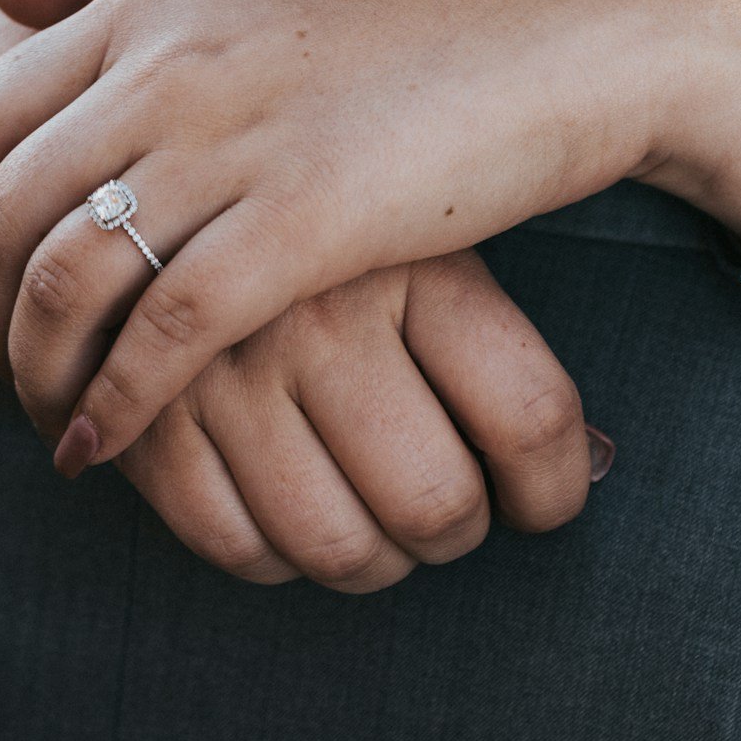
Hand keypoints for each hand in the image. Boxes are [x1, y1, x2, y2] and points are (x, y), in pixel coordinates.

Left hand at [0, 0, 740, 473]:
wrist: (568, 40)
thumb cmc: (421, 15)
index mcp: (152, 7)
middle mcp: (170, 66)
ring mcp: (235, 143)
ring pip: (65, 280)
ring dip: (32, 371)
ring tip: (49, 417)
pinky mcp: (305, 223)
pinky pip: (164, 333)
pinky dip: (115, 402)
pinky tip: (102, 444)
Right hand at [114, 248, 610, 591]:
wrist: (146, 178)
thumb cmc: (333, 224)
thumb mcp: (428, 241)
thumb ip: (505, 351)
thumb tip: (595, 464)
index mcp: (418, 263)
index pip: (530, 417)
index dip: (555, 490)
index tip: (547, 501)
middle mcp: (325, 316)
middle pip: (436, 502)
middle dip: (458, 536)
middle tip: (454, 517)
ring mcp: (228, 371)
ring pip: (339, 545)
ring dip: (374, 562)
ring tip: (380, 530)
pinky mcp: (145, 419)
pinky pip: (234, 546)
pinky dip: (275, 559)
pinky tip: (292, 521)